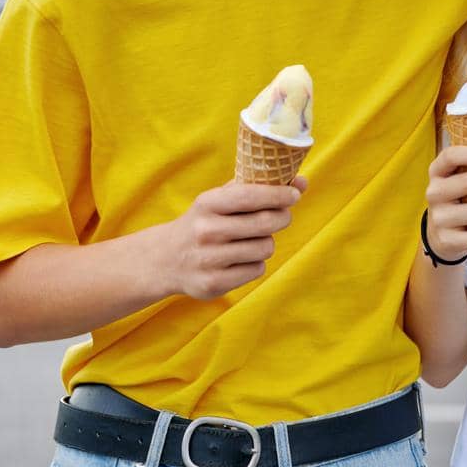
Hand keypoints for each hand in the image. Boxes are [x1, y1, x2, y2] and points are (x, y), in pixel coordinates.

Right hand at [149, 178, 306, 299]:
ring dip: (266, 243)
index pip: (250, 196)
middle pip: (265, 223)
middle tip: (281, 216)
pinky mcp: (213, 284)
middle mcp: (206, 231)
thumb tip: (302, 183)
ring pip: (265, 248)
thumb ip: (258, 188)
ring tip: (252, 240)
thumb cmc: (204, 222)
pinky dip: (255, 263)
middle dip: (281, 218)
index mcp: (207, 204)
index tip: (294, 194)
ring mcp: (208, 260)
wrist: (165, 258)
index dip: (278, 194)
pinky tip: (240, 259)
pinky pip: (256, 270)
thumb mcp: (220, 199)